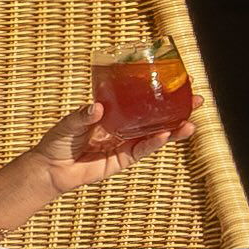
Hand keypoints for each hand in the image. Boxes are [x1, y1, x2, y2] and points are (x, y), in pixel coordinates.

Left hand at [67, 57, 201, 164]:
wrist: (51, 169)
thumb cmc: (58, 141)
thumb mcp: (69, 123)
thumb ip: (83, 115)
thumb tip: (97, 108)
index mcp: (114, 112)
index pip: (140, 98)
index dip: (158, 89)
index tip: (179, 79)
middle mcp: (124, 126)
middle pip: (156, 116)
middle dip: (178, 109)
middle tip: (197, 99)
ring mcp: (126, 143)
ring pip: (156, 134)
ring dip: (174, 128)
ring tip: (191, 122)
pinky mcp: (123, 160)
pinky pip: (142, 150)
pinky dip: (154, 143)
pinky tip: (166, 135)